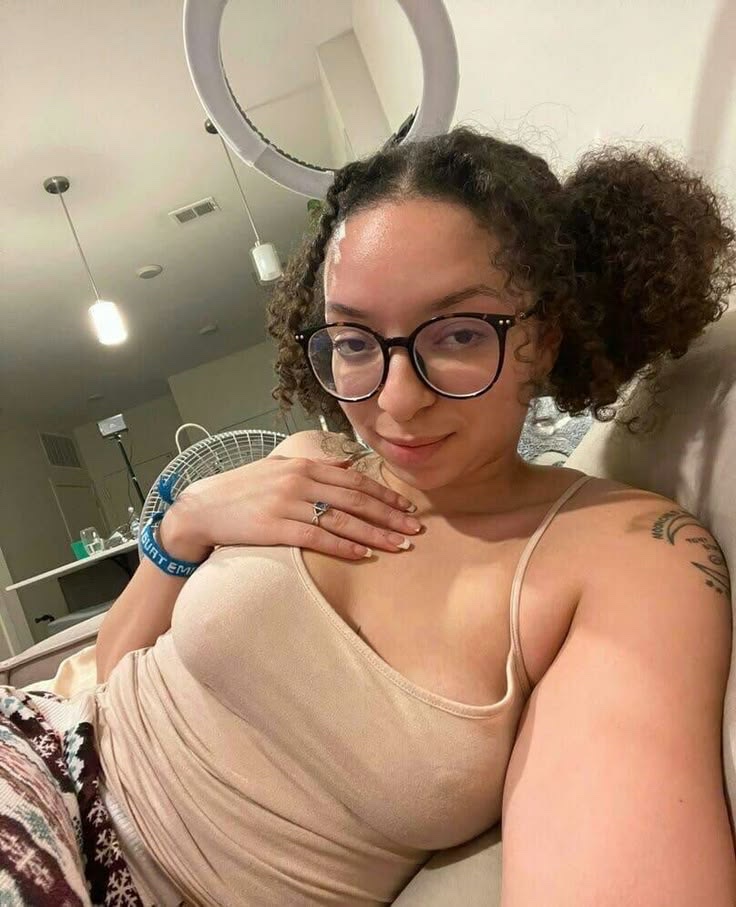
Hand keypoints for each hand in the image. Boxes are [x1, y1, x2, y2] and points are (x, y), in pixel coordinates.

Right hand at [159, 455, 421, 560]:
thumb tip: (346, 467)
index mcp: (303, 465)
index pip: (355, 481)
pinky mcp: (276, 528)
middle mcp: (299, 481)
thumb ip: (313, 466)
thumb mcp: (278, 468)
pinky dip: (345, 546)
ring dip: (376, 534)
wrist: (201, 508)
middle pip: (356, 500)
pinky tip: (365, 554)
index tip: (407, 508)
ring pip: (343, 520)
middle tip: (415, 530)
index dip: (385, 495)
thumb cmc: (241, 490)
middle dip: (390, 516)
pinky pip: (319, 538)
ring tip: (400, 546)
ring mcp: (288, 504)